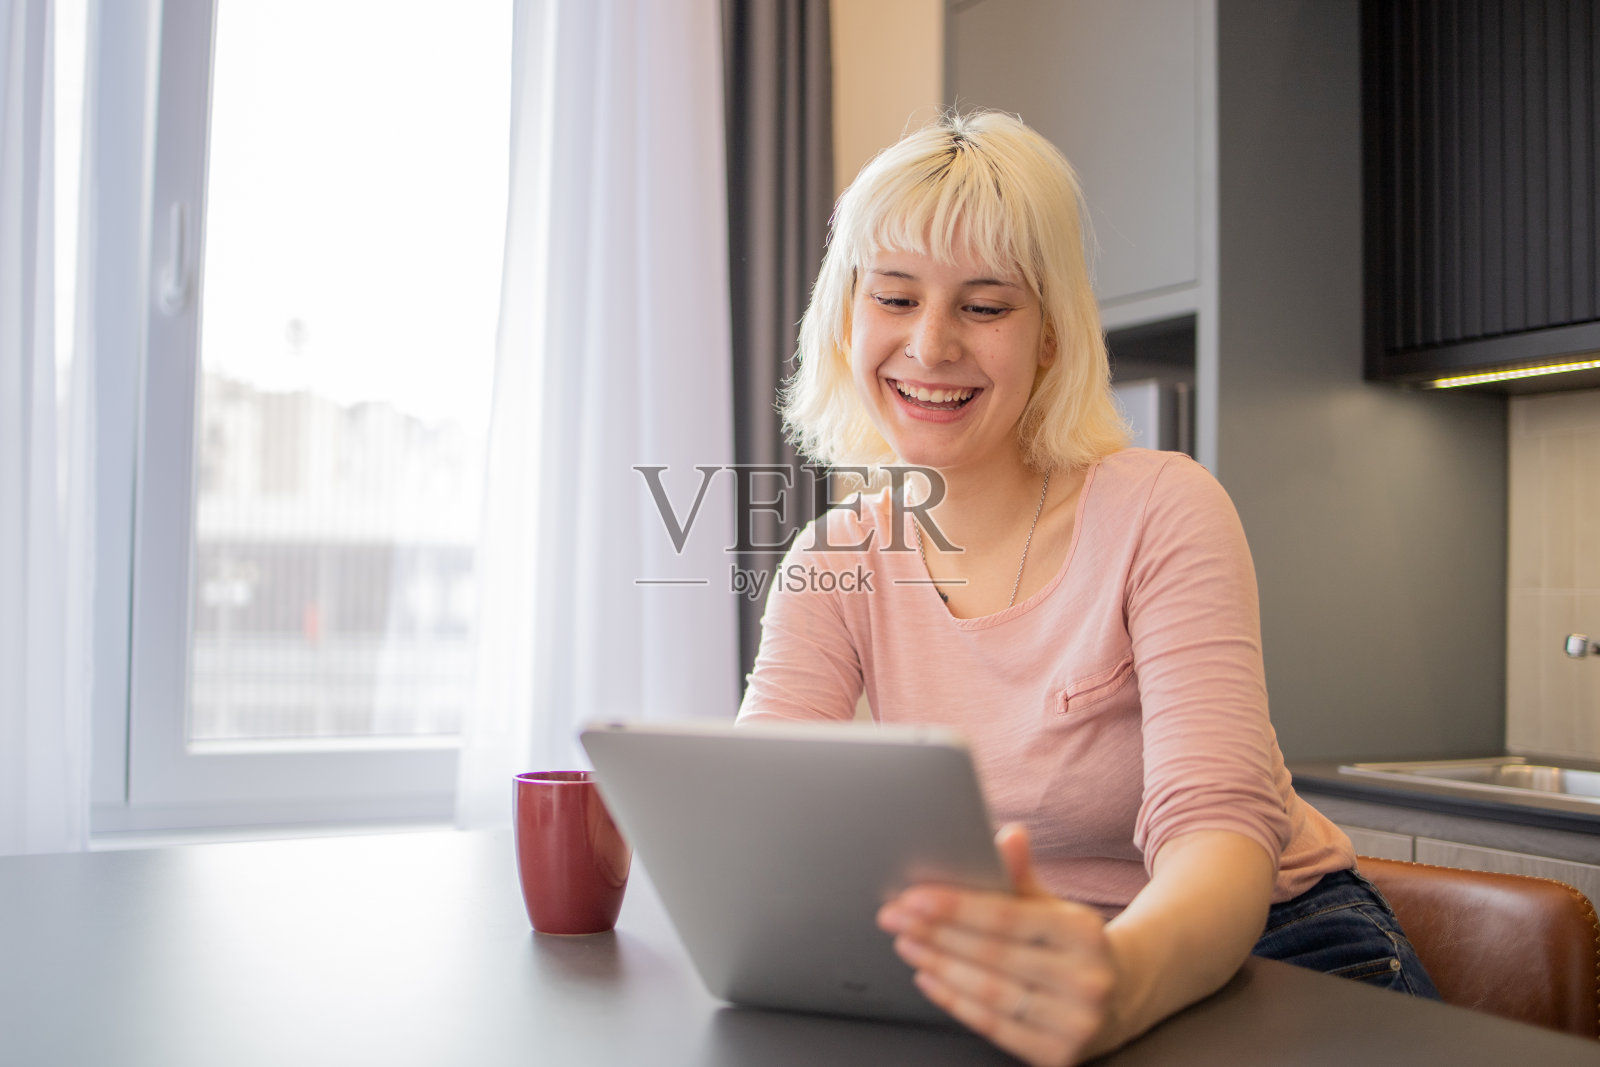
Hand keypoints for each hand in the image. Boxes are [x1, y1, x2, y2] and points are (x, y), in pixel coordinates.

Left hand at [876, 824, 1117, 1066]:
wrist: (1115, 1000)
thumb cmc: (1068, 946)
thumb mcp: (1053, 907)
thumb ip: (1023, 876)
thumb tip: (1009, 835)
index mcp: (1084, 933)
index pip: (1007, 917)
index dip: (956, 907)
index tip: (912, 896)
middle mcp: (1086, 980)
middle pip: (992, 955)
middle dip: (935, 933)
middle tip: (894, 917)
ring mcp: (1074, 1022)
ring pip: (989, 993)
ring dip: (938, 966)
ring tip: (907, 944)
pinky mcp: (1057, 1057)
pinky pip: (992, 1026)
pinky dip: (953, 1001)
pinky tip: (928, 978)